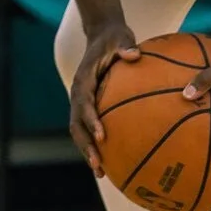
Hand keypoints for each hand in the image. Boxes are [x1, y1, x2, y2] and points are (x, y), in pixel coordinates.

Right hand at [70, 18, 139, 176]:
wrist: (102, 36)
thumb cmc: (114, 38)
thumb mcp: (120, 37)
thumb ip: (125, 46)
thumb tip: (134, 54)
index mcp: (83, 80)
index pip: (84, 104)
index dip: (91, 120)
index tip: (103, 136)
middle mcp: (79, 95)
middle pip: (76, 126)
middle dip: (86, 147)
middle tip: (99, 165)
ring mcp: (82, 103)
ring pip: (80, 133)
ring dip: (88, 152)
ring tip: (102, 174)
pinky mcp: (90, 107)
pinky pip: (91, 130)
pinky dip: (97, 147)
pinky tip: (114, 163)